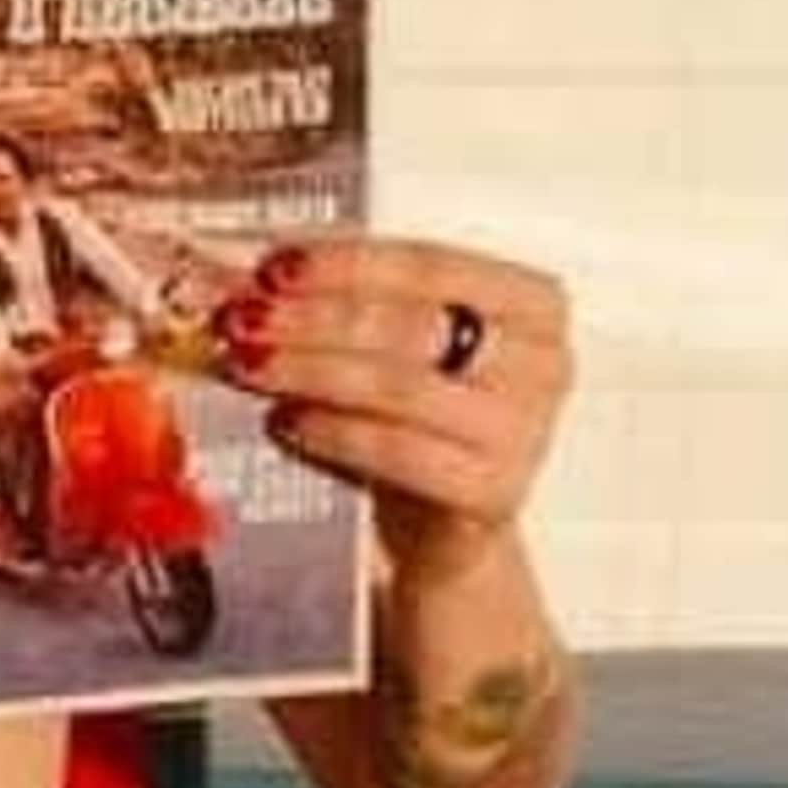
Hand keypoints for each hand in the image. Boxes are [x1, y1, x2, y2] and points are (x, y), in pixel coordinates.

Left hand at [215, 239, 567, 586]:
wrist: (447, 525)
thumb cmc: (421, 418)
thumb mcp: (399, 347)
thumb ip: (352, 304)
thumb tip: (261, 277)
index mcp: (531, 303)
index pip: (430, 264)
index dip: (346, 263)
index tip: (276, 266)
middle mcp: (542, 362)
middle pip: (411, 325)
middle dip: (315, 318)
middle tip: (245, 317)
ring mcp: (525, 431)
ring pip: (401, 386)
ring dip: (312, 370)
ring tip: (250, 364)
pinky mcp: (495, 492)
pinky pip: (401, 452)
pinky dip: (334, 432)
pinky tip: (287, 421)